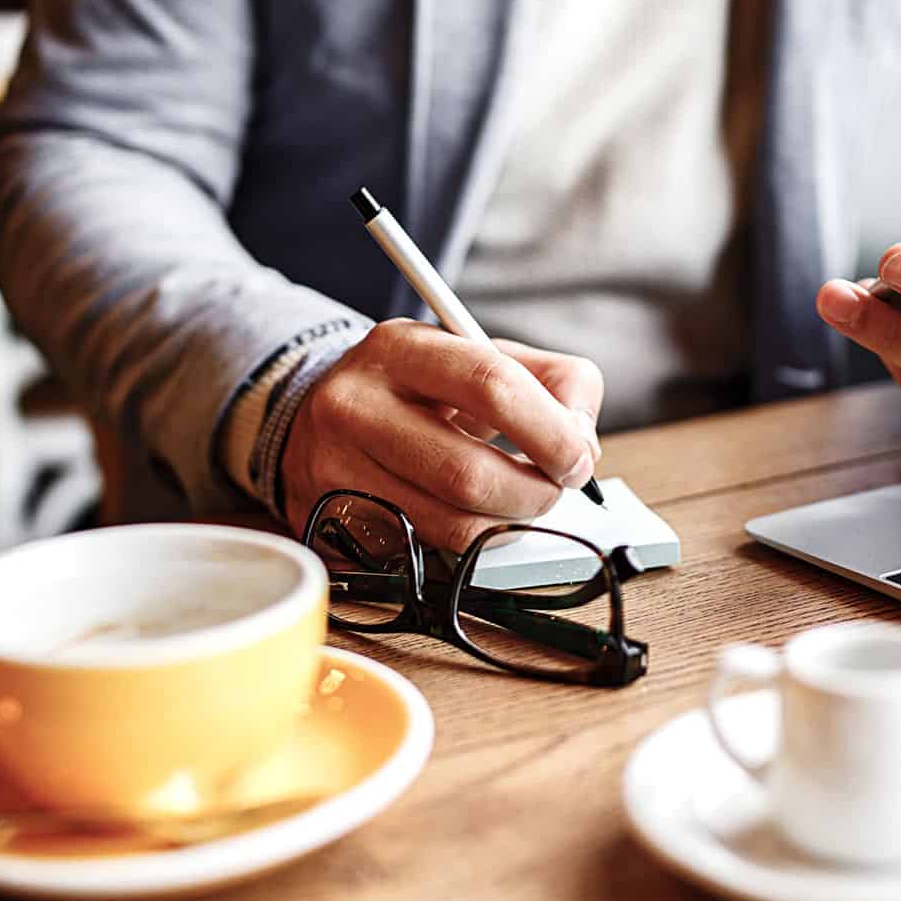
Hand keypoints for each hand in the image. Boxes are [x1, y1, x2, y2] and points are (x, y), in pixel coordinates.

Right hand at [280, 319, 602, 550]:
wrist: (317, 416)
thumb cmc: (417, 389)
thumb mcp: (477, 357)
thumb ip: (551, 381)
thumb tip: (583, 444)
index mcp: (399, 347)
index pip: (490, 385)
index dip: (550, 431)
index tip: (578, 457)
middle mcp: (356, 406)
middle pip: (468, 473)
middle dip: (534, 493)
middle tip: (552, 488)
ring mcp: (336, 468)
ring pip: (451, 527)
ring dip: (506, 524)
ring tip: (513, 500)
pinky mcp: (333, 522)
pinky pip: (426, 553)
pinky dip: (467, 544)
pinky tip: (467, 515)